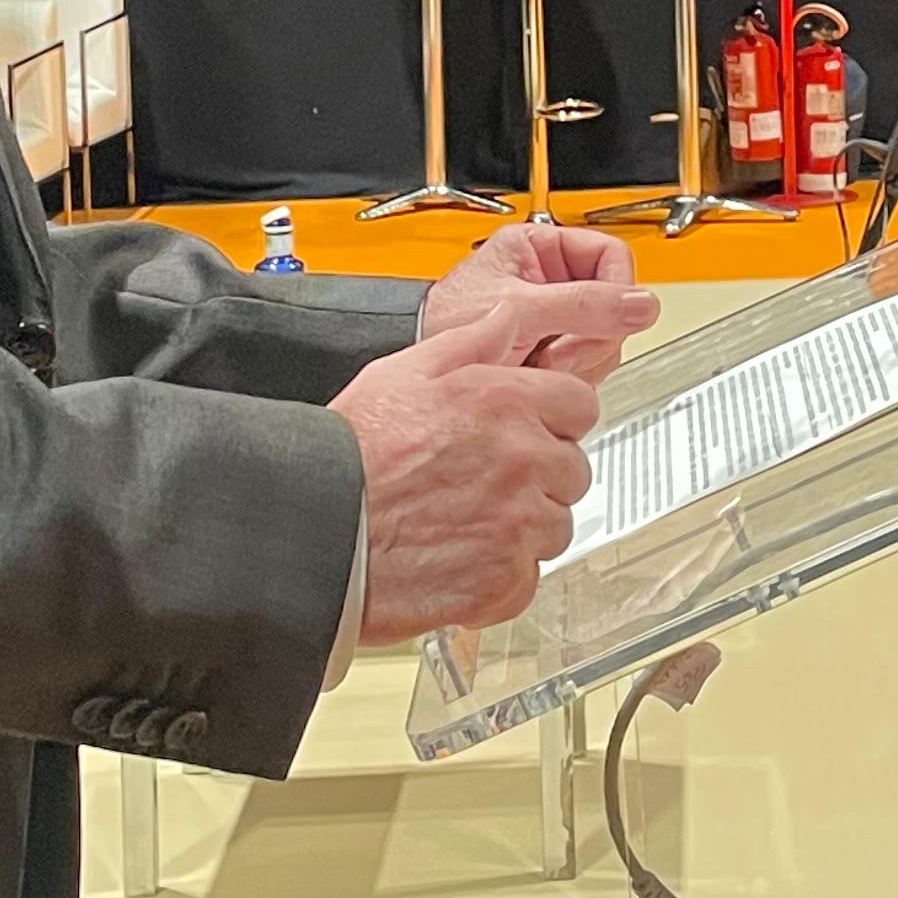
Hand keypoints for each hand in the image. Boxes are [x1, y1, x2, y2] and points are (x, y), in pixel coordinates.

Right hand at [332, 309, 612, 642]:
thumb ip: (473, 341)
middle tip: (486, 483)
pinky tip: (460, 559)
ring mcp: (519, 523)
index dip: (552, 420)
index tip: (529, 433)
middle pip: (572, 468)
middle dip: (540, 476)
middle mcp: (523, 460)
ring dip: (523, 528)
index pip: (579, 406)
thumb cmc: (351, 454)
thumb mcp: (404, 371)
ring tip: (466, 522)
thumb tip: (510, 317)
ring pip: (555, 526)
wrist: (318, 530)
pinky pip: (528, 577)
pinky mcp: (506, 580)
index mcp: (507, 402)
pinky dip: (500, 577)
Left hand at [415, 222, 656, 385]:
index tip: (610, 317)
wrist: (426, 373)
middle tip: (558, 350)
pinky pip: (586, 365)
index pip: (612, 258)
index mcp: (542, 248)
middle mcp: (553, 280)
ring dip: (577, 360)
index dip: (617, 290)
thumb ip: (582, 304)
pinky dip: (567, 377)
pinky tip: (538, 375)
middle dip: (589, 336)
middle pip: (612, 306)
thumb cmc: (446, 322)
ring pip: (603, 338)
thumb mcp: (520, 309)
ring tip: (539, 362)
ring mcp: (555, 319)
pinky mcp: (552, 352)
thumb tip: (640, 304)